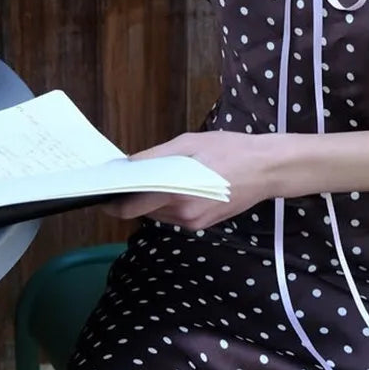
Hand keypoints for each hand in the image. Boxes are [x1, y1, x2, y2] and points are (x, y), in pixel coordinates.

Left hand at [104, 131, 300, 230]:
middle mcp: (183, 215)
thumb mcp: (189, 143)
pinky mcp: (201, 226)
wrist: (267, 169)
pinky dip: (167, 204)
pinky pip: (173, 217)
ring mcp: (193, 224)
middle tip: (124, 181)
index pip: (131, 208)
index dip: (112, 202)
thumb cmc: (230, 150)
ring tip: (156, 178)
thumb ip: (154, 156)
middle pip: (141, 213)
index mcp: (177, 194)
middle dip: (130, 198)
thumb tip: (127, 165)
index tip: (101, 192)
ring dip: (150, 200)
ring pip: (157, 215)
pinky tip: (176, 186)